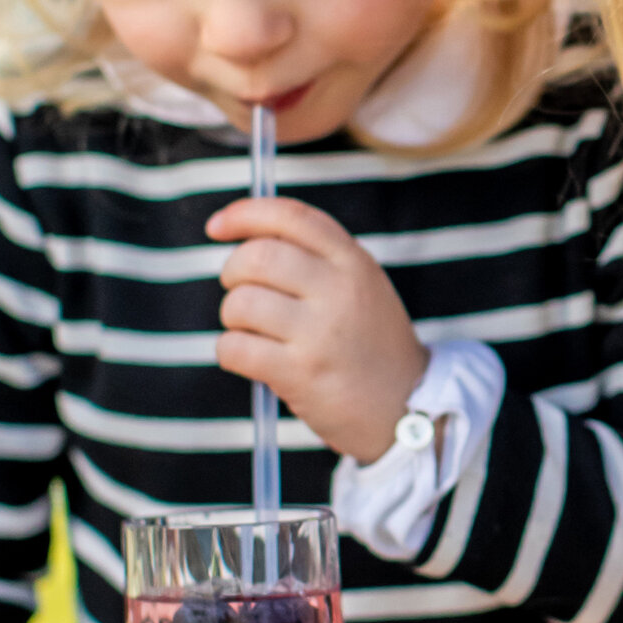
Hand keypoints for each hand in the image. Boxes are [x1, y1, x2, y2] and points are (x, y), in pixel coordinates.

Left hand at [207, 196, 429, 463]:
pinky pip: (234, 348)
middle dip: (232, 273)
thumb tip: (246, 235)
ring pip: (240, 303)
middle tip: (241, 292)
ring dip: (234, 318)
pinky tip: (253, 360)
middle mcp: (339, 290)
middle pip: (257, 256)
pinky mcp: (299, 373)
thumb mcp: (363, 287)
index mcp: (354, 262)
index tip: (217, 226)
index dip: (245, 214)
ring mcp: (320, 332)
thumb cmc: (370, 345)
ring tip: (254, 332)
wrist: (405, 408)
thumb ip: (318, 259)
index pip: (292, 217)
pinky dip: (231, 352)